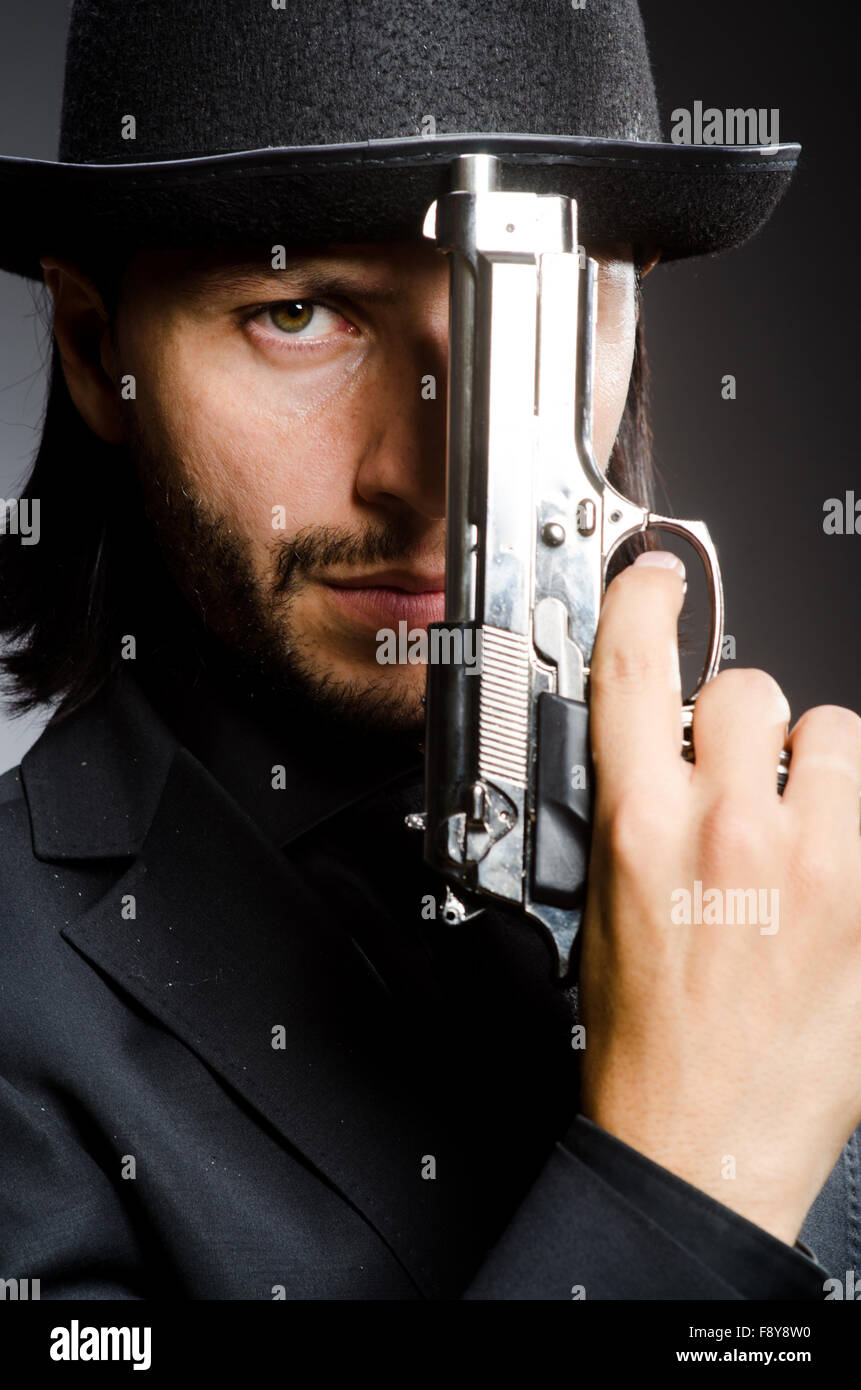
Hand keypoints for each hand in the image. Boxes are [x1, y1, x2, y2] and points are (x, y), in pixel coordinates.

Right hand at [578, 550, 860, 1244]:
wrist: (700, 1138)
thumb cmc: (645, 1037)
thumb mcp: (603, 902)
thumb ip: (635, 807)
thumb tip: (660, 748)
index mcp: (641, 829)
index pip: (633, 666)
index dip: (645, 600)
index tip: (658, 582)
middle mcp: (729, 833)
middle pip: (749, 688)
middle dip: (741, 718)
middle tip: (735, 771)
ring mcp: (816, 865)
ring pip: (833, 733)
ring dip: (811, 764)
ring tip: (795, 825)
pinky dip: (852, 822)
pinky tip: (828, 873)